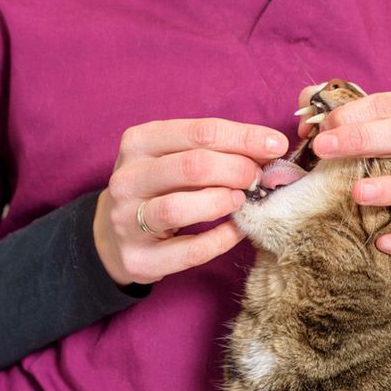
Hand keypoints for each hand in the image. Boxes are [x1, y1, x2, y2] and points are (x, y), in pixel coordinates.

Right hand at [94, 118, 288, 285]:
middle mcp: (127, 178)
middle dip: (236, 170)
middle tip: (258, 177)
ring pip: (179, 207)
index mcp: (138, 142)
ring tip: (242, 200)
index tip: (275, 145)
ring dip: (221, 202)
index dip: (244, 138)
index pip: (199, 132)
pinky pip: (188, 251)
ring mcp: (127, 220)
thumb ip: (215, 150)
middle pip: (191, 166)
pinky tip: (236, 230)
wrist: (114, 234)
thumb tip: (270, 147)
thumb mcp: (174, 158)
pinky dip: (220, 240)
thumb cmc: (159, 188)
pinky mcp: (138, 258)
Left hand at [297, 86, 390, 261]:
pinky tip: (385, 243)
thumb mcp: (366, 121)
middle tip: (323, 150)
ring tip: (358, 194)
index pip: (390, 105)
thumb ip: (333, 112)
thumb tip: (306, 120)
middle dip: (363, 140)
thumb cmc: (389, 146)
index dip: (352, 115)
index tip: (321, 131)